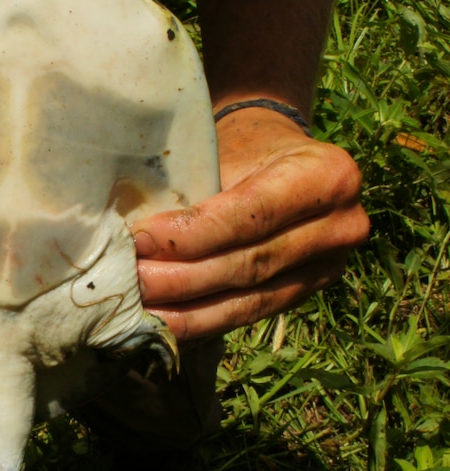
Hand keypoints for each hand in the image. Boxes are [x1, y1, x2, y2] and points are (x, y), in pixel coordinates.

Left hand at [132, 107, 368, 340]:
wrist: (283, 157)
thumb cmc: (244, 146)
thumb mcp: (226, 150)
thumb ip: (195, 193)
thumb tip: (137, 238)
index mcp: (326, 176)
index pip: (249, 214)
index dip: (192, 234)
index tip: (140, 240)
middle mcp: (341, 226)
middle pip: (250, 263)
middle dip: (183, 279)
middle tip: (131, 283)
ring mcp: (330, 267)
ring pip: (250, 300)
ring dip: (188, 311)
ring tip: (141, 311)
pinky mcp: (308, 293)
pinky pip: (250, 312)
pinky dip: (204, 320)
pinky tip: (166, 325)